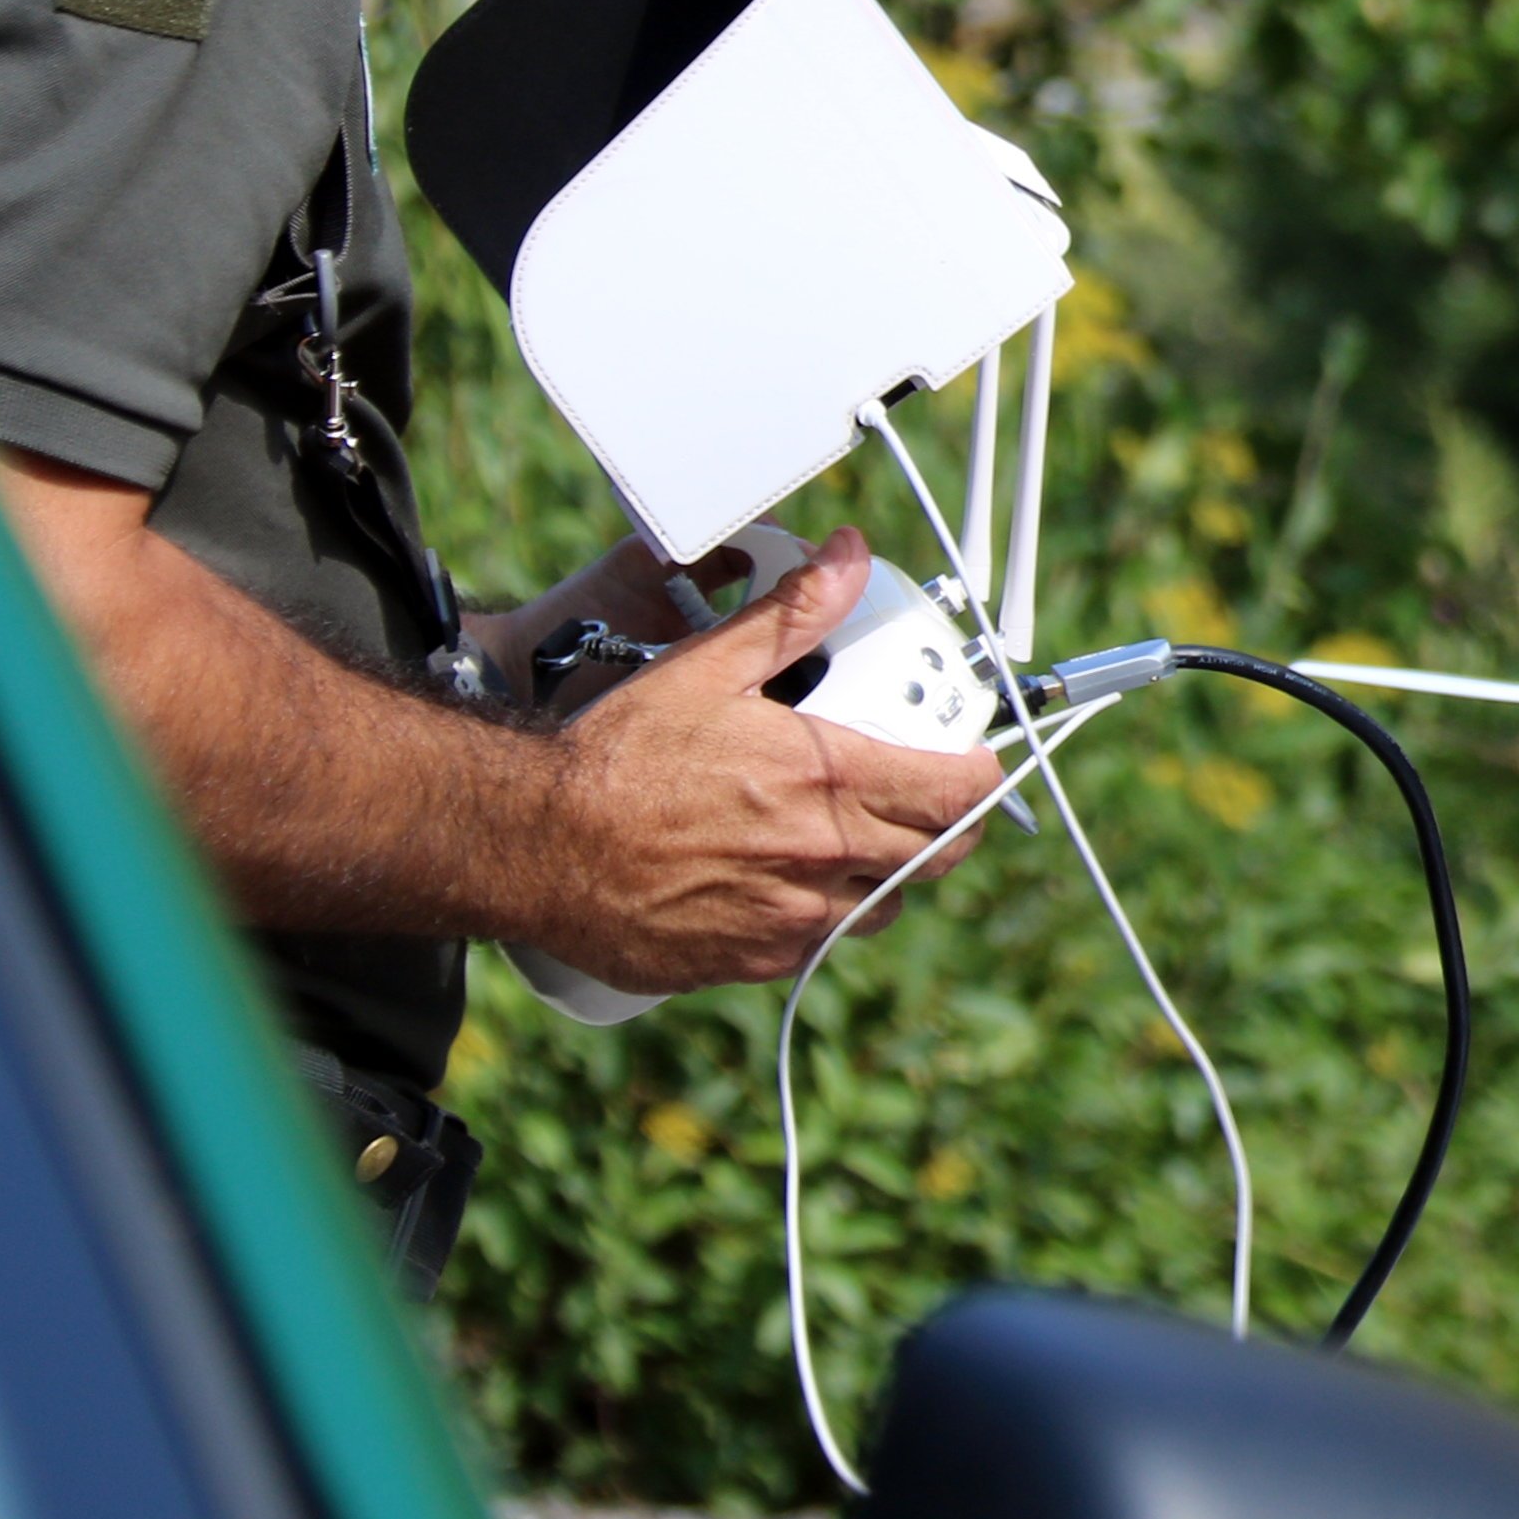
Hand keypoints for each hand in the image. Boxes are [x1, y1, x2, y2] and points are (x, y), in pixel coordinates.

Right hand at [513, 531, 1001, 990]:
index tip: (977, 763)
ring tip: (859, 838)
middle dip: (949, 825)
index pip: (956, 793)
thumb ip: (792, 615)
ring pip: (882, 904)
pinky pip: (820, 942)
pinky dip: (823, 914)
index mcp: (827, 780)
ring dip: (886, 872)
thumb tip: (848, 558)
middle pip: (936, 854)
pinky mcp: (754, 960)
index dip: (982, 777)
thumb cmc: (615, 759)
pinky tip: (792, 882)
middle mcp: (822, 857)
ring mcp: (791, 917)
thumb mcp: (709, 668)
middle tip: (933, 799)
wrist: (536, 845)